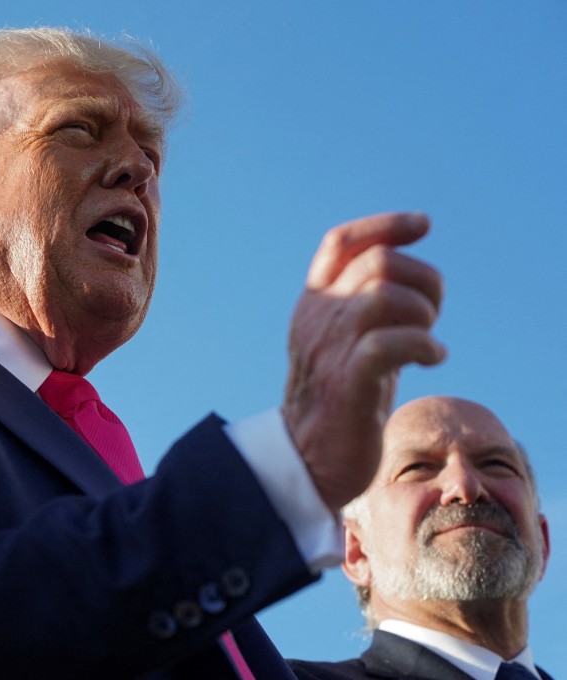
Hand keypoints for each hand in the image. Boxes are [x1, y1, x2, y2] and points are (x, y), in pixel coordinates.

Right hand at [282, 212, 444, 511]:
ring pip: (383, 295)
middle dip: (422, 280)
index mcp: (313, 305)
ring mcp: (330, 350)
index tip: (422, 225)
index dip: (383, 225)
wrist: (306, 459)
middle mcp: (318, 319)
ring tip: (429, 338)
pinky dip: (423, 344)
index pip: (340, 243)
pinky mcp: (348, 384)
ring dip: (423, 311)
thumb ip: (364, 309)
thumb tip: (410, 279)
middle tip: (432, 314)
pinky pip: (389, 344)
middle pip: (377, 263)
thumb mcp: (345, 342)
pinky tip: (433, 359)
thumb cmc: (337, 400)